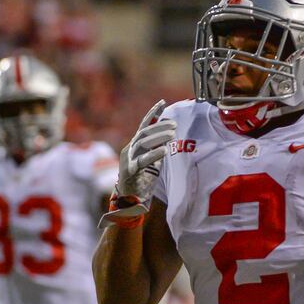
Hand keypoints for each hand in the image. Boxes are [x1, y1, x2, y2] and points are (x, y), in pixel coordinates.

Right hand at [98, 99, 175, 227]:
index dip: (153, 113)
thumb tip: (170, 136)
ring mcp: (128, 159)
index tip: (163, 103)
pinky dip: (154, 154)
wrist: (129, 200)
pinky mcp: (129, 170)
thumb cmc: (142, 179)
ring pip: (143, 143)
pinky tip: (165, 150)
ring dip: (159, 137)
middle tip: (174, 124)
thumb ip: (157, 148)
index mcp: (135, 145)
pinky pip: (142, 160)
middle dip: (160, 126)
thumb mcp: (152, 161)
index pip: (144, 125)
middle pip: (144, 132)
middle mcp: (130, 149)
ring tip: (172, 134)